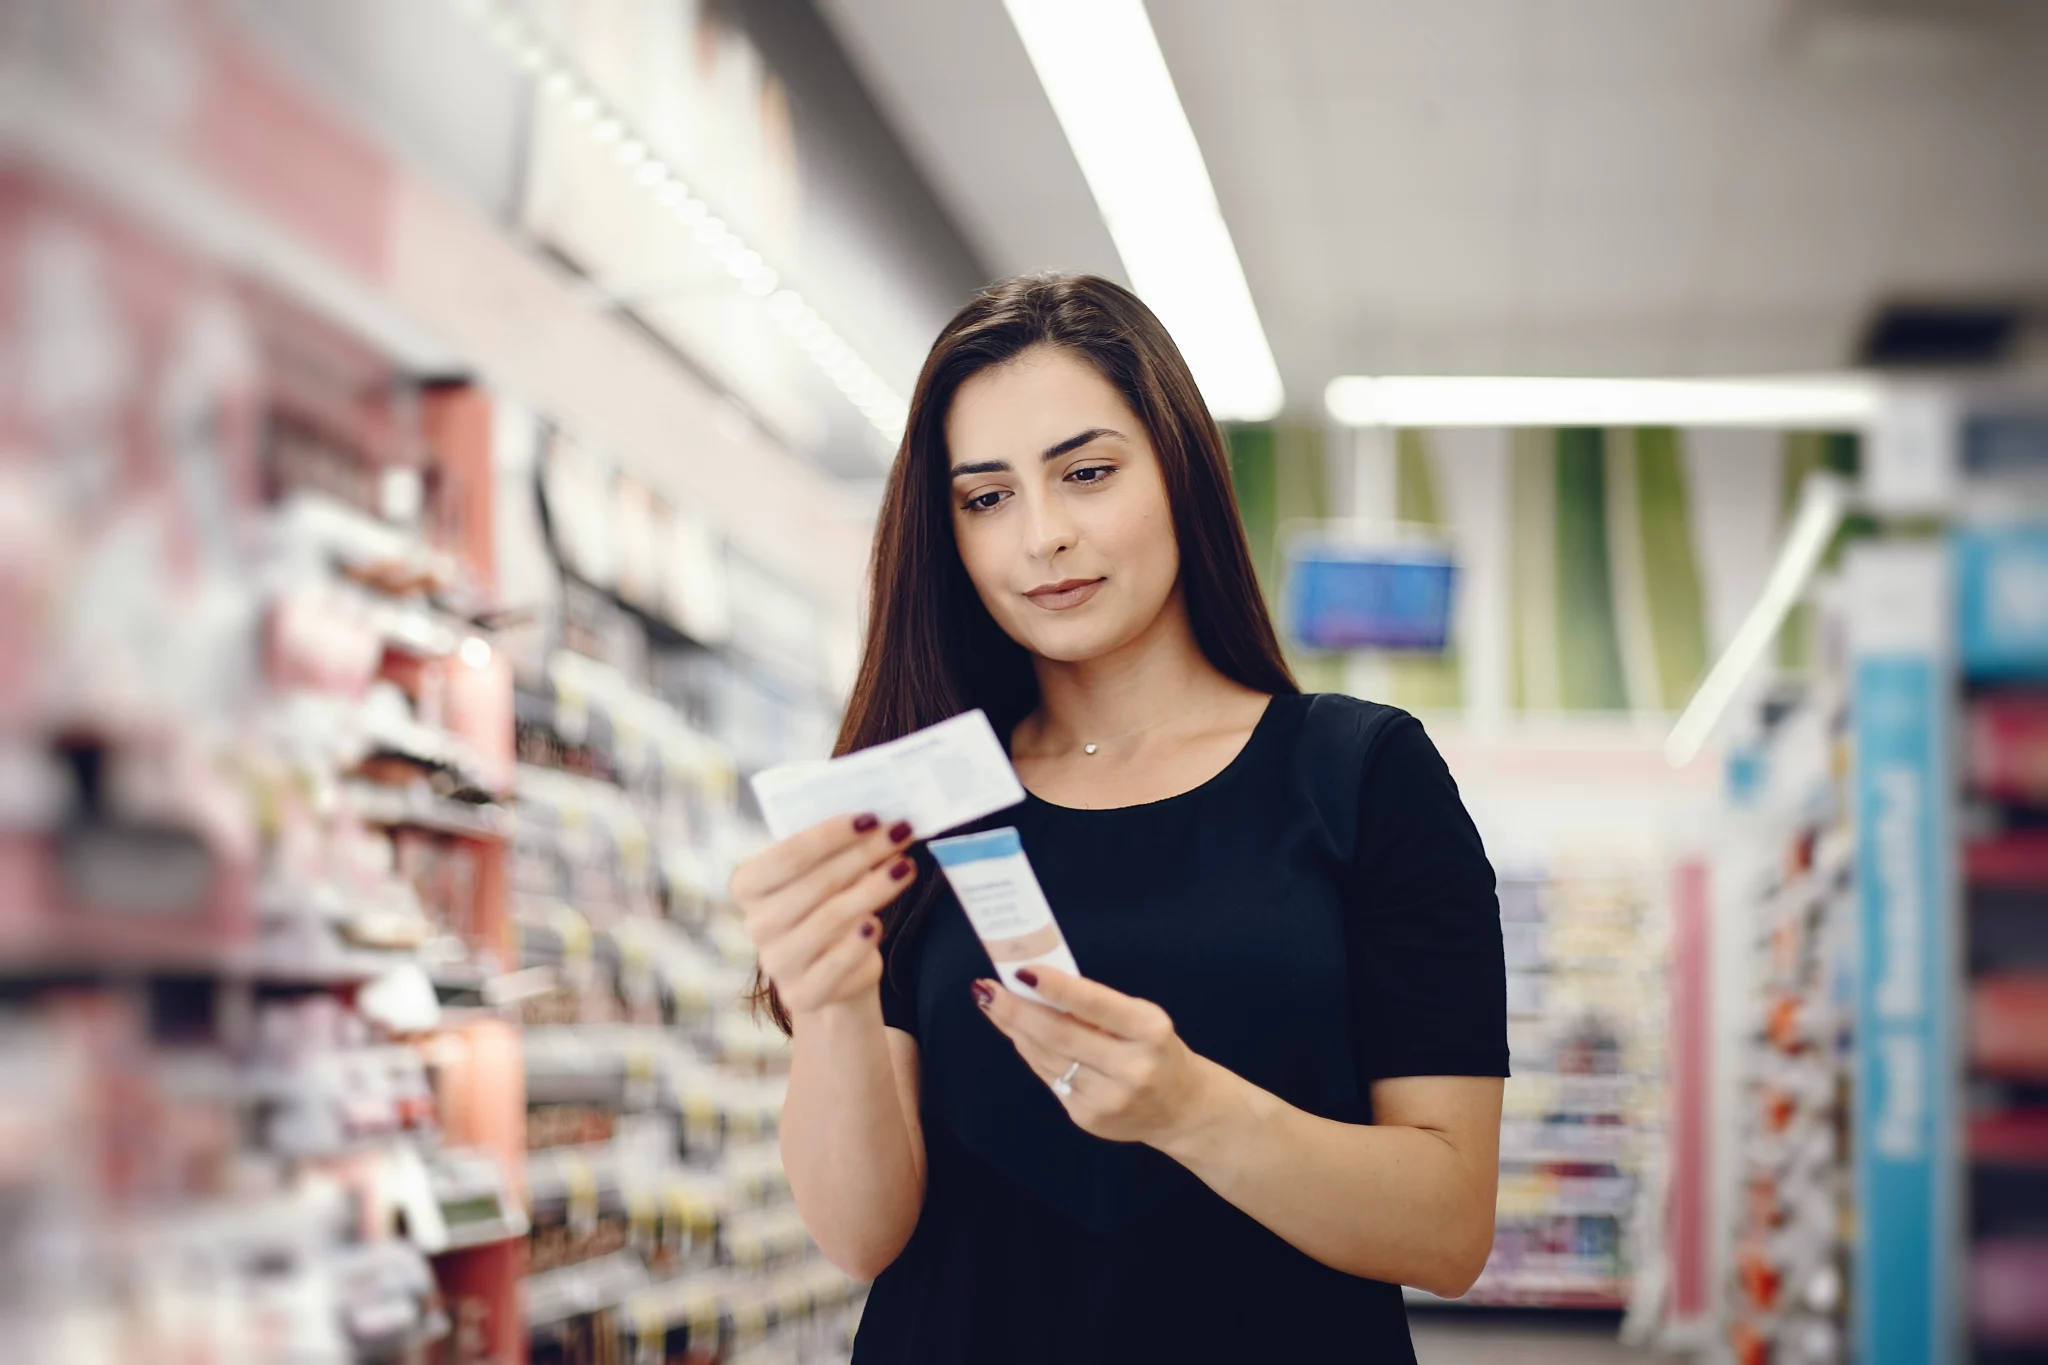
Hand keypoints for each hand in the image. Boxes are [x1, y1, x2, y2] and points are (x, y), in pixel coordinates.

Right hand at [731, 813, 917, 1018]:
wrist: (832, 973)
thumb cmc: (827, 907)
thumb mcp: (823, 875)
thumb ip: (837, 850)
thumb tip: (878, 821)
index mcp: (748, 886)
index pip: (789, 854)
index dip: (832, 835)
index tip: (872, 818)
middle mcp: (756, 925)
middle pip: (816, 882)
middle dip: (865, 854)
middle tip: (901, 833)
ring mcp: (777, 963)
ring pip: (832, 917)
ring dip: (874, 889)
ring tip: (905, 867)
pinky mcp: (802, 995)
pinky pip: (838, 962)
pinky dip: (860, 941)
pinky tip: (878, 922)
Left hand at [975, 967, 1219, 1146]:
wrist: (1180, 1109)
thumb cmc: (1155, 1049)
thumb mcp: (1142, 1018)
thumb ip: (1096, 1005)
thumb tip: (1036, 982)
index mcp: (1150, 1031)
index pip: (1094, 1004)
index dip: (1056, 988)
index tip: (1021, 971)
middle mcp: (1130, 1067)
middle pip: (1057, 1034)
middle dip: (1015, 1009)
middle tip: (986, 988)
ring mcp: (1107, 1098)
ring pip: (1045, 1056)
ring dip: (1014, 1028)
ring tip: (993, 1003)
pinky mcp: (1087, 1118)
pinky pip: (1048, 1076)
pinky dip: (1031, 1051)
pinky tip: (1019, 1033)